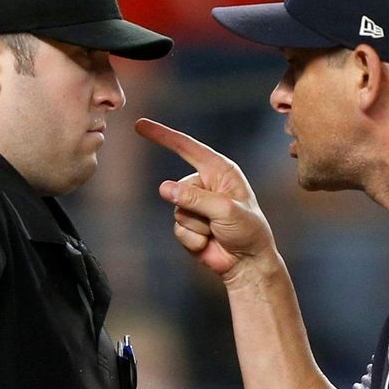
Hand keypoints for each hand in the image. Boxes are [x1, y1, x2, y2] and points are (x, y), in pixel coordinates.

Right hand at [135, 118, 276, 282]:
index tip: (140, 125)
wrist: (248, 263)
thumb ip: (195, 198)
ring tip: (217, 232)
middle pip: (179, 188)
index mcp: (220, 171)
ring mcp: (195, 205)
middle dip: (196, 208)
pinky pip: (177, 229)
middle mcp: (206, 184)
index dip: (163, 136)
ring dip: (197, 226)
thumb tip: (164, 188)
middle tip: (220, 221)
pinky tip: (209, 243)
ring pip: (177, 210)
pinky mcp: (188, 225)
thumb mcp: (225, 209)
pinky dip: (193, 239)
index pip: (187, 148)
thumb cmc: (248, 230)